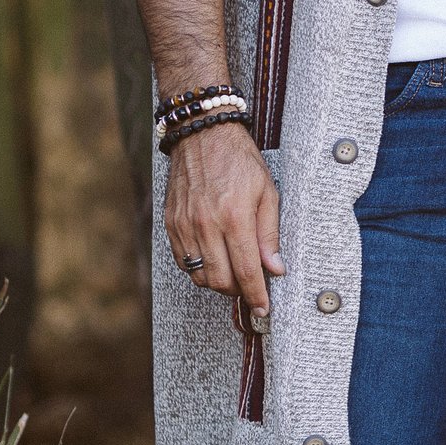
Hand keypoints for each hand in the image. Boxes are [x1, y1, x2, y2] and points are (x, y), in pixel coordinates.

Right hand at [163, 120, 283, 314]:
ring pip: (199, 276)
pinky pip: (184, 262)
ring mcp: (184, 225)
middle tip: (252, 286)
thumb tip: (275, 269)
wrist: (202, 135)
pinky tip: (215, 258)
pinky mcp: (170, 224)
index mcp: (234, 216)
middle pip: (220, 280)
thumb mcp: (267, 191)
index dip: (256, 295)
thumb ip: (270, 234)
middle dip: (238, 291)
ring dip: (219, 282)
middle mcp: (205, 224)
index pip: (246, 270)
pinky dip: (200, 269)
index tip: (264, 309)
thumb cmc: (240, 161)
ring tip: (235, 272)